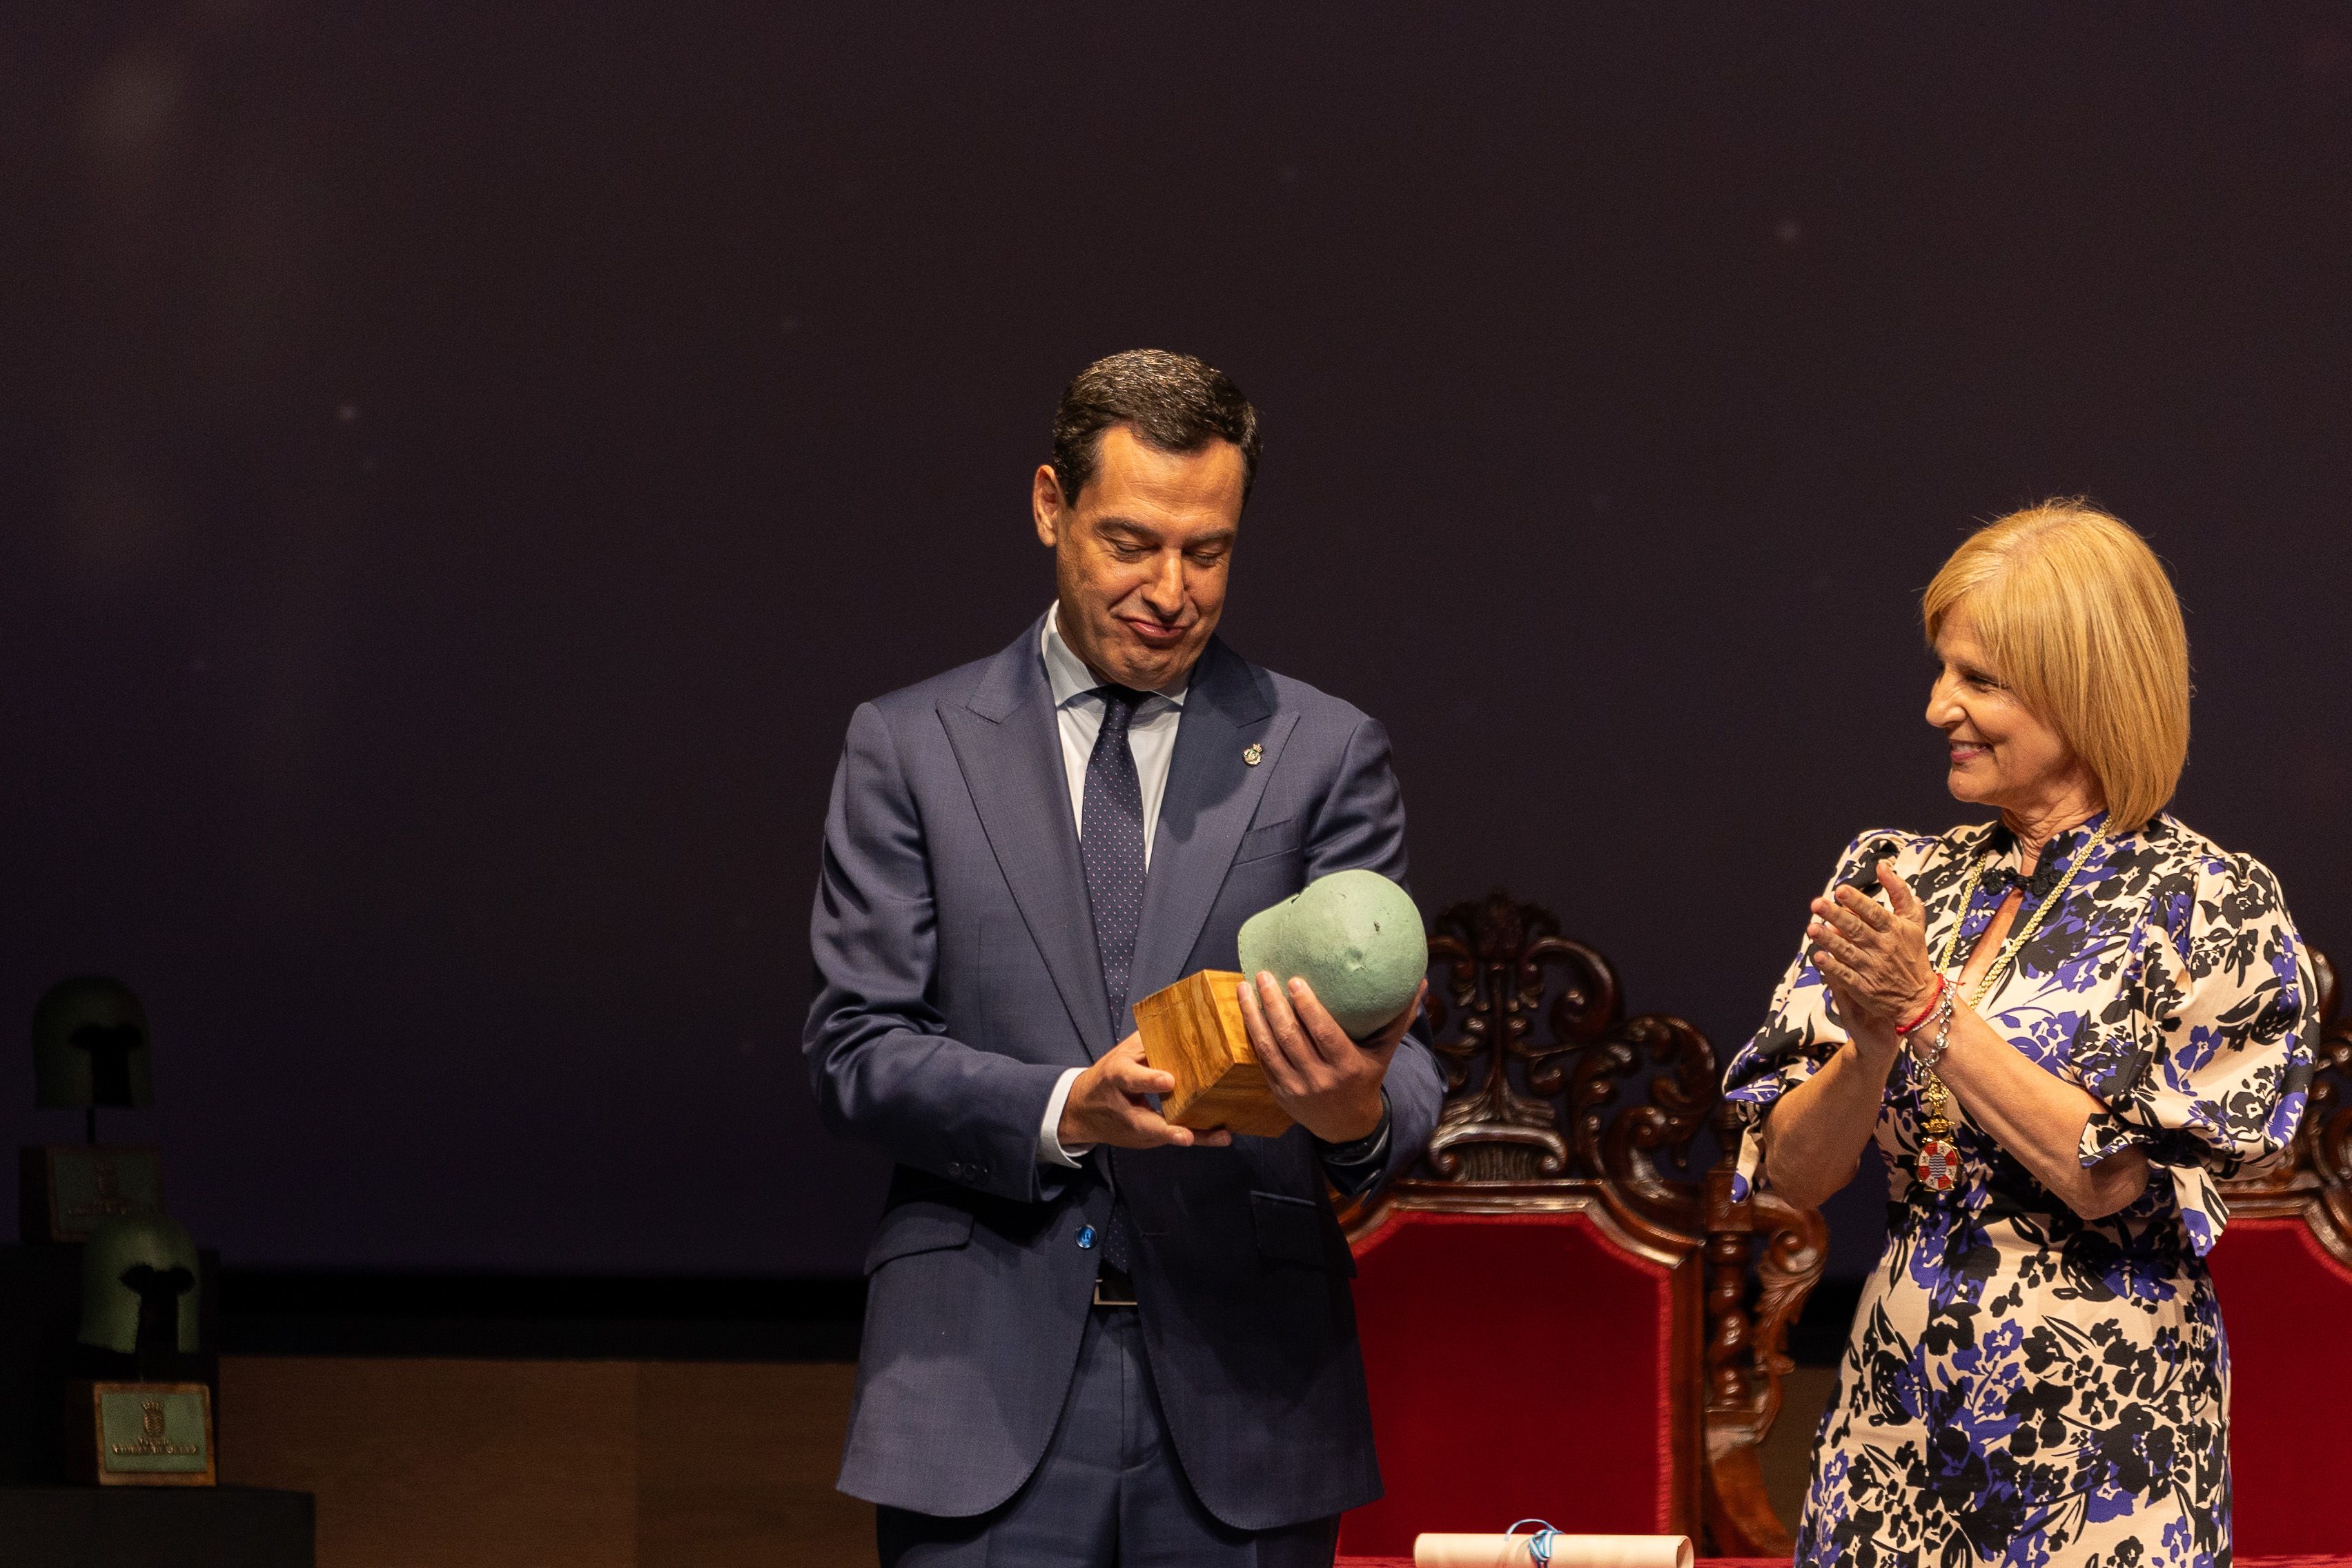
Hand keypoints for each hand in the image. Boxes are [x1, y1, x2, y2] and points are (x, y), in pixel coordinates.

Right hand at [1058, 1035, 1234, 1150]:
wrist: (1082, 1109)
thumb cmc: (1110, 1074)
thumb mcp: (1124, 1053)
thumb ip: (1150, 1042)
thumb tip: (1185, 1022)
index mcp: (1117, 1077)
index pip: (1130, 1079)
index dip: (1148, 1080)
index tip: (1169, 1081)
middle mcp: (1124, 1107)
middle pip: (1144, 1121)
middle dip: (1167, 1129)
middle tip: (1187, 1135)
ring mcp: (1135, 1128)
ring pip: (1163, 1135)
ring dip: (1191, 1137)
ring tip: (1219, 1137)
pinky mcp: (1145, 1138)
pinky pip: (1172, 1138)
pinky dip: (1197, 1137)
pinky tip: (1222, 1136)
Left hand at [1236, 972, 1426, 1143]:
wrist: (1347, 1125)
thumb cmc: (1367, 1078)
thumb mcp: (1384, 1052)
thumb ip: (1398, 1020)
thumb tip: (1420, 983)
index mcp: (1348, 1066)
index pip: (1324, 1033)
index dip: (1307, 1007)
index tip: (1294, 980)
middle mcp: (1321, 1078)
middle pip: (1291, 1037)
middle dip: (1273, 1004)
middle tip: (1263, 974)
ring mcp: (1296, 1088)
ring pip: (1269, 1047)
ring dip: (1253, 1015)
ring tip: (1244, 987)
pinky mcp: (1279, 1092)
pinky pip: (1262, 1060)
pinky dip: (1252, 1034)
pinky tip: (1245, 1011)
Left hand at [1807, 862, 1938, 1049]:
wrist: (1919, 998)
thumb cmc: (1913, 954)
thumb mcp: (1913, 922)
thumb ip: (1899, 893)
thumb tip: (1883, 866)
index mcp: (1894, 930)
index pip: (1874, 913)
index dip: (1857, 902)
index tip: (1841, 890)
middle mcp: (1883, 948)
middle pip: (1857, 929)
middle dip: (1836, 916)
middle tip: (1817, 903)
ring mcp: (1872, 968)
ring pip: (1847, 951)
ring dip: (1829, 940)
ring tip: (1812, 928)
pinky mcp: (1863, 987)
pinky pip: (1845, 976)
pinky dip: (1832, 967)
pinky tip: (1818, 957)